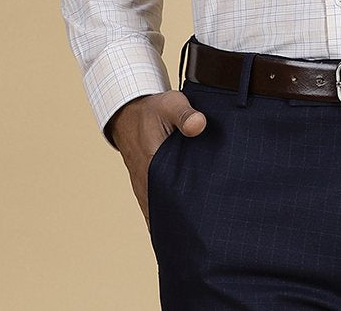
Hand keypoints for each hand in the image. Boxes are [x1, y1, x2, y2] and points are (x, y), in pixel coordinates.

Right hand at [106, 91, 206, 225]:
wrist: (129, 113)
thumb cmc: (153, 110)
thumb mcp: (170, 105)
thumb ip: (185, 114)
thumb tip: (199, 125)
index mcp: (152, 166)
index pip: (172, 201)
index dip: (189, 215)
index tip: (206, 227)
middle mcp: (147, 184)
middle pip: (170, 214)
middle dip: (188, 226)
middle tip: (211, 234)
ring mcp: (146, 189)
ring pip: (163, 215)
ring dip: (178, 224)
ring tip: (202, 236)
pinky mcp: (148, 188)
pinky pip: (159, 210)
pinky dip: (171, 219)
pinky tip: (187, 228)